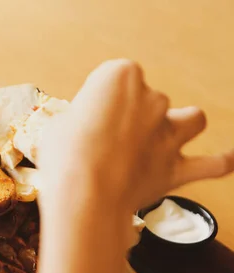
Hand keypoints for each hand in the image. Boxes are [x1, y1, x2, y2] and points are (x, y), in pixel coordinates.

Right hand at [37, 59, 233, 211]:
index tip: (86, 117)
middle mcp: (152, 98)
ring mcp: (169, 133)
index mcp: (120, 77)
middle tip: (106, 141)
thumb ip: (74, 123)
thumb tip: (73, 132)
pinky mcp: (177, 167)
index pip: (114, 77)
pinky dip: (219, 162)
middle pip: (148, 99)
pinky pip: (212, 163)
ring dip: (180, 126)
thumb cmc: (64, 157)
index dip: (99, 99)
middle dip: (131, 116)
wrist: (83, 195)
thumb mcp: (55, 128)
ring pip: (190, 120)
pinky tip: (227, 159)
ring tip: (162, 138)